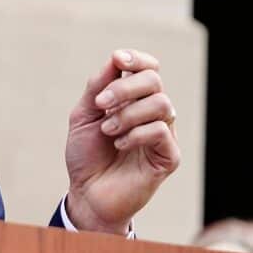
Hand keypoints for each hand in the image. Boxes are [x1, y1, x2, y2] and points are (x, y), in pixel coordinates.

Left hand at [64, 49, 179, 233]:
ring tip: (108, 130)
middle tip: (100, 104)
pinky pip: (162, 132)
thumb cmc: (87, 155)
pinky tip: (119, 144)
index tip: (118, 59)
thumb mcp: (83, 116)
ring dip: (128, 113)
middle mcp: (152, 113)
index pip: (148, 68)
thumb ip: (98, 87)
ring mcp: (163, 134)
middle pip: (154, 80)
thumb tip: (115, 59)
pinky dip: (136, 133)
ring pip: (162, 104)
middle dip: (124, 87)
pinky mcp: (168, 157)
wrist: (87, 193)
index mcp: (134, 100)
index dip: (137, 58)